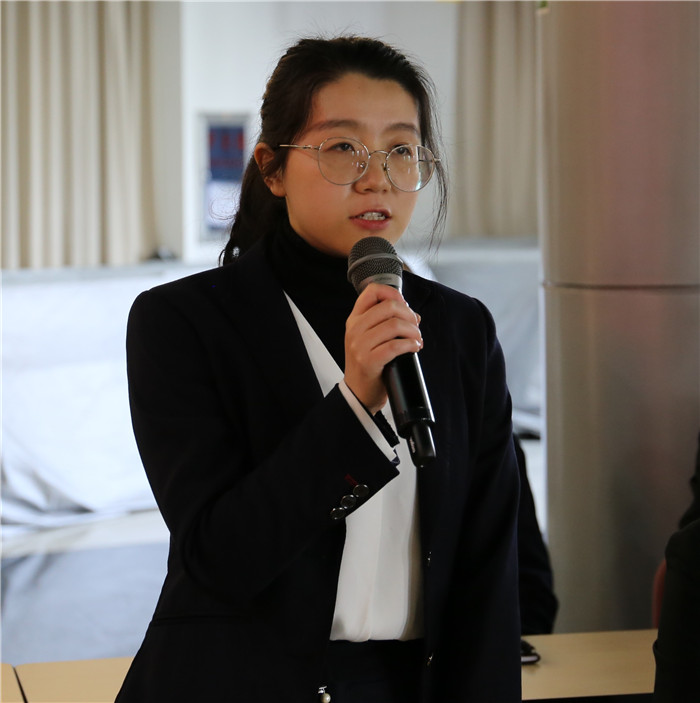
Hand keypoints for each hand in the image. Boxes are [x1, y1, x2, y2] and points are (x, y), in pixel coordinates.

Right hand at [343, 283, 421, 413]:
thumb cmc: (367, 365)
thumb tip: (414, 315)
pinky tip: (414, 348)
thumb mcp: (369, 339)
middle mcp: (355, 329)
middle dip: (409, 315)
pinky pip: (395, 346)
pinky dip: (410, 345)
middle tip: (415, 327)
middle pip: (389, 306)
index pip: (372, 291)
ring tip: (416, 339)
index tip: (404, 306)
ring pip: (394, 325)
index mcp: (355, 319)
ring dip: (413, 331)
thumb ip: (386, 323)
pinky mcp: (369, 361)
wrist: (358, 393)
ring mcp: (360, 345)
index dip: (393, 293)